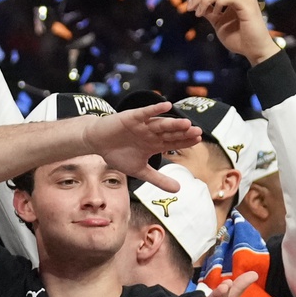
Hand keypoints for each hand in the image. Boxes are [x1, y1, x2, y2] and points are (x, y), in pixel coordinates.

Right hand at [80, 105, 201, 191]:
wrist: (97, 143)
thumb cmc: (117, 154)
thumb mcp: (139, 170)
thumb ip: (158, 179)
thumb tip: (179, 190)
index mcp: (154, 144)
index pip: (174, 142)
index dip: (185, 141)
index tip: (198, 140)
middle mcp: (152, 133)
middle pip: (170, 132)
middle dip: (183, 133)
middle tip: (198, 132)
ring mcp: (143, 125)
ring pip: (160, 123)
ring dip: (173, 123)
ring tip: (186, 123)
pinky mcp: (132, 118)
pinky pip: (145, 112)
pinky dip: (155, 109)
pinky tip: (167, 106)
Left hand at [192, 0, 280, 65]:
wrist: (253, 50)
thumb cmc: (238, 37)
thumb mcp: (219, 22)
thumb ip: (211, 11)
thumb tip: (199, 5)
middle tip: (190, 8)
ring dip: (204, 1)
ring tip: (198, 13)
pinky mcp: (247, 5)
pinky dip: (215, 4)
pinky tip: (213, 14)